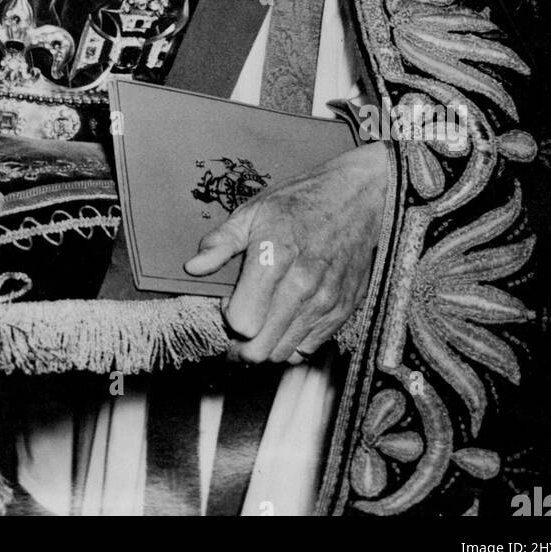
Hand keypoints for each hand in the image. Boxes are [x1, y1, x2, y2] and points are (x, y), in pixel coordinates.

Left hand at [184, 142, 390, 363]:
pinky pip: (309, 348)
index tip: (229, 300)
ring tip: (262, 320)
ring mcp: (326, 301)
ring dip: (266, 344)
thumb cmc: (302, 201)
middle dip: (241, 342)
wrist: (357, 197)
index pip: (242, 322)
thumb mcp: (254, 211)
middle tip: (238, 322)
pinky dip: (292, 342)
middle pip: (260, 348)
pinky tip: (286, 318)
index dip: (227, 316)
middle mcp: (303, 285)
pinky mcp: (343, 310)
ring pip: (283, 354)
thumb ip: (221, 242)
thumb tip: (193, 267)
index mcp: (274, 257)